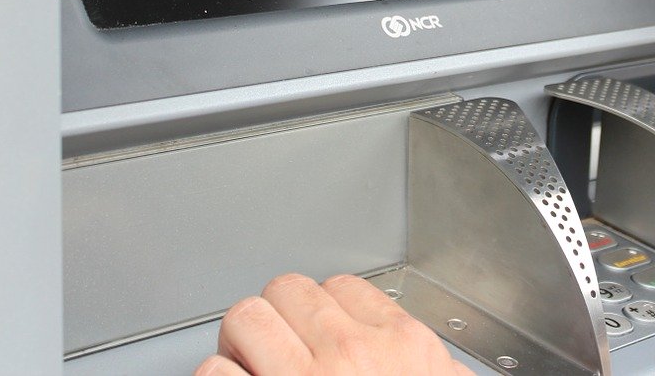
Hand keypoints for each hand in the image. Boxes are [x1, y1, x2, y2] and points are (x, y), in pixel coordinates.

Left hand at [196, 274, 473, 375]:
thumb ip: (438, 367)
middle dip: (278, 318)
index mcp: (403, 347)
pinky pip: (215, 371)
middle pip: (289, 290)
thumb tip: (440, 363)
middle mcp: (352, 356)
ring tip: (248, 364)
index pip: (347, 287)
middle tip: (276, 347)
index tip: (319, 333)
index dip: (325, 310)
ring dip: (241, 344)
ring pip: (246, 317)